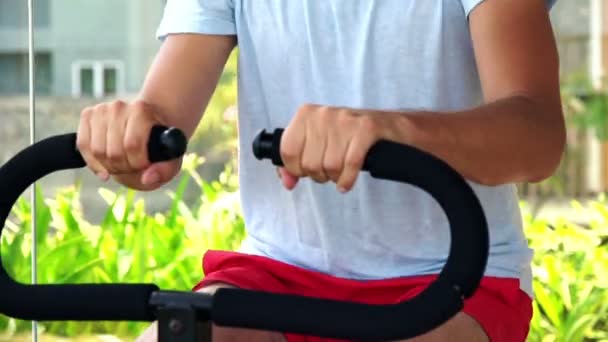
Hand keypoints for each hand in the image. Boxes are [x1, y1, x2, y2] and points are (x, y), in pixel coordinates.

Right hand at [76, 99, 181, 190]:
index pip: (132, 145)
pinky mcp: (88, 115)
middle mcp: (119, 106)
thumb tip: (146, 179)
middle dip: (124, 167)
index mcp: (141, 110)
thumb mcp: (171, 157)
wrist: (148, 123)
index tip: (145, 165)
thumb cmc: (159, 143)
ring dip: (109, 166)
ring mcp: (101, 109)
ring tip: (122, 164)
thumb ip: (164, 170)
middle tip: (133, 167)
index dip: (137, 163)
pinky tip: (105, 168)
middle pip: (113, 151)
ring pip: (97, 150)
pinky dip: (93, 162)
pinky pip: (83, 145)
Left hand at [278, 104, 397, 192]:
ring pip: (330, 166)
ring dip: (335, 177)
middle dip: (319, 175)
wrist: (390, 127)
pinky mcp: (366, 128)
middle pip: (309, 163)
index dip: (296, 169)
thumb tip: (287, 182)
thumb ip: (295, 163)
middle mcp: (323, 114)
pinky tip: (347, 182)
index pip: (288, 151)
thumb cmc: (348, 136)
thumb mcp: (317, 143)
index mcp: (306, 114)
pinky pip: (350, 165)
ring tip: (340, 172)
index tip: (306, 170)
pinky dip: (347, 180)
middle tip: (328, 171)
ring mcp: (345, 120)